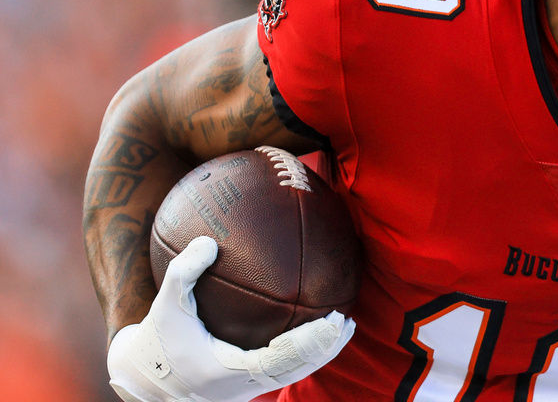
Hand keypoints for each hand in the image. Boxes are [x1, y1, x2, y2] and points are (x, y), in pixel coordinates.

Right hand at [107, 236, 354, 401]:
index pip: (277, 361)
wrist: (144, 378)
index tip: (330, 323)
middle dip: (323, 350)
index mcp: (227, 371)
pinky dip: (303, 355)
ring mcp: (246, 389)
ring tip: (343, 328)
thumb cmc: (158, 339)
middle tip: (344, 322)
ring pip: (292, 375)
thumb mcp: (165, 305)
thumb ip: (184, 272)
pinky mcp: (247, 386)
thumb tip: (208, 240)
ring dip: (319, 355)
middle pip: (294, 372)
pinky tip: (316, 331)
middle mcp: (242, 385)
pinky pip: (282, 371)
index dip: (306, 345)